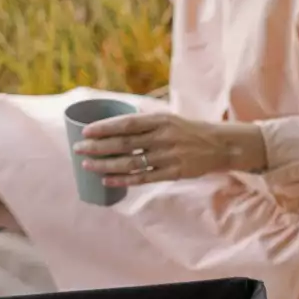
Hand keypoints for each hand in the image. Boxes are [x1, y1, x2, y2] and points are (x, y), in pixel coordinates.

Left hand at [75, 112, 266, 186]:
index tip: (85, 131)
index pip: (126, 123)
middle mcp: (163, 137)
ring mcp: (168, 157)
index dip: (104, 128)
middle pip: (124, 144)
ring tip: (87, 166)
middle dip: (98, 147)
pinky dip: (124, 180)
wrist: (220, 145)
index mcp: (160, 120)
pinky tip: (108, 180)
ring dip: (106, 165)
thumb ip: (145, 121)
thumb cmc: (189, 131)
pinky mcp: (174, 173)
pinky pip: (144, 178)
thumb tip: (115, 122)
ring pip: (131, 162)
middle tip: (78, 149)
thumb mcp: (169, 118)